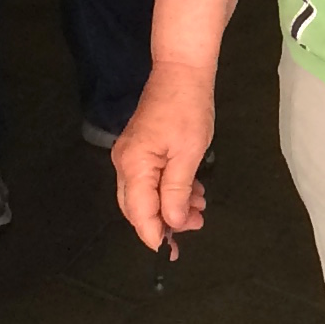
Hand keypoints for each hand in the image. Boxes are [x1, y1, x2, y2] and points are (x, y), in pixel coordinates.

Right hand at [113, 67, 213, 252]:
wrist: (182, 72)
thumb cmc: (188, 109)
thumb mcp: (188, 153)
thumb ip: (177, 191)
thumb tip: (171, 223)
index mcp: (134, 165)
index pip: (138, 212)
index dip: (153, 234)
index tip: (170, 252)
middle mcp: (125, 163)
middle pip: (138, 207)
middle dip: (165, 222)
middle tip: (195, 226)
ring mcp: (131, 155)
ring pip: (146, 194)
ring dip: (171, 205)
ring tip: (199, 207)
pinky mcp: (141, 149)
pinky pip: (151, 180)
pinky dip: (170, 189)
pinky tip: (192, 191)